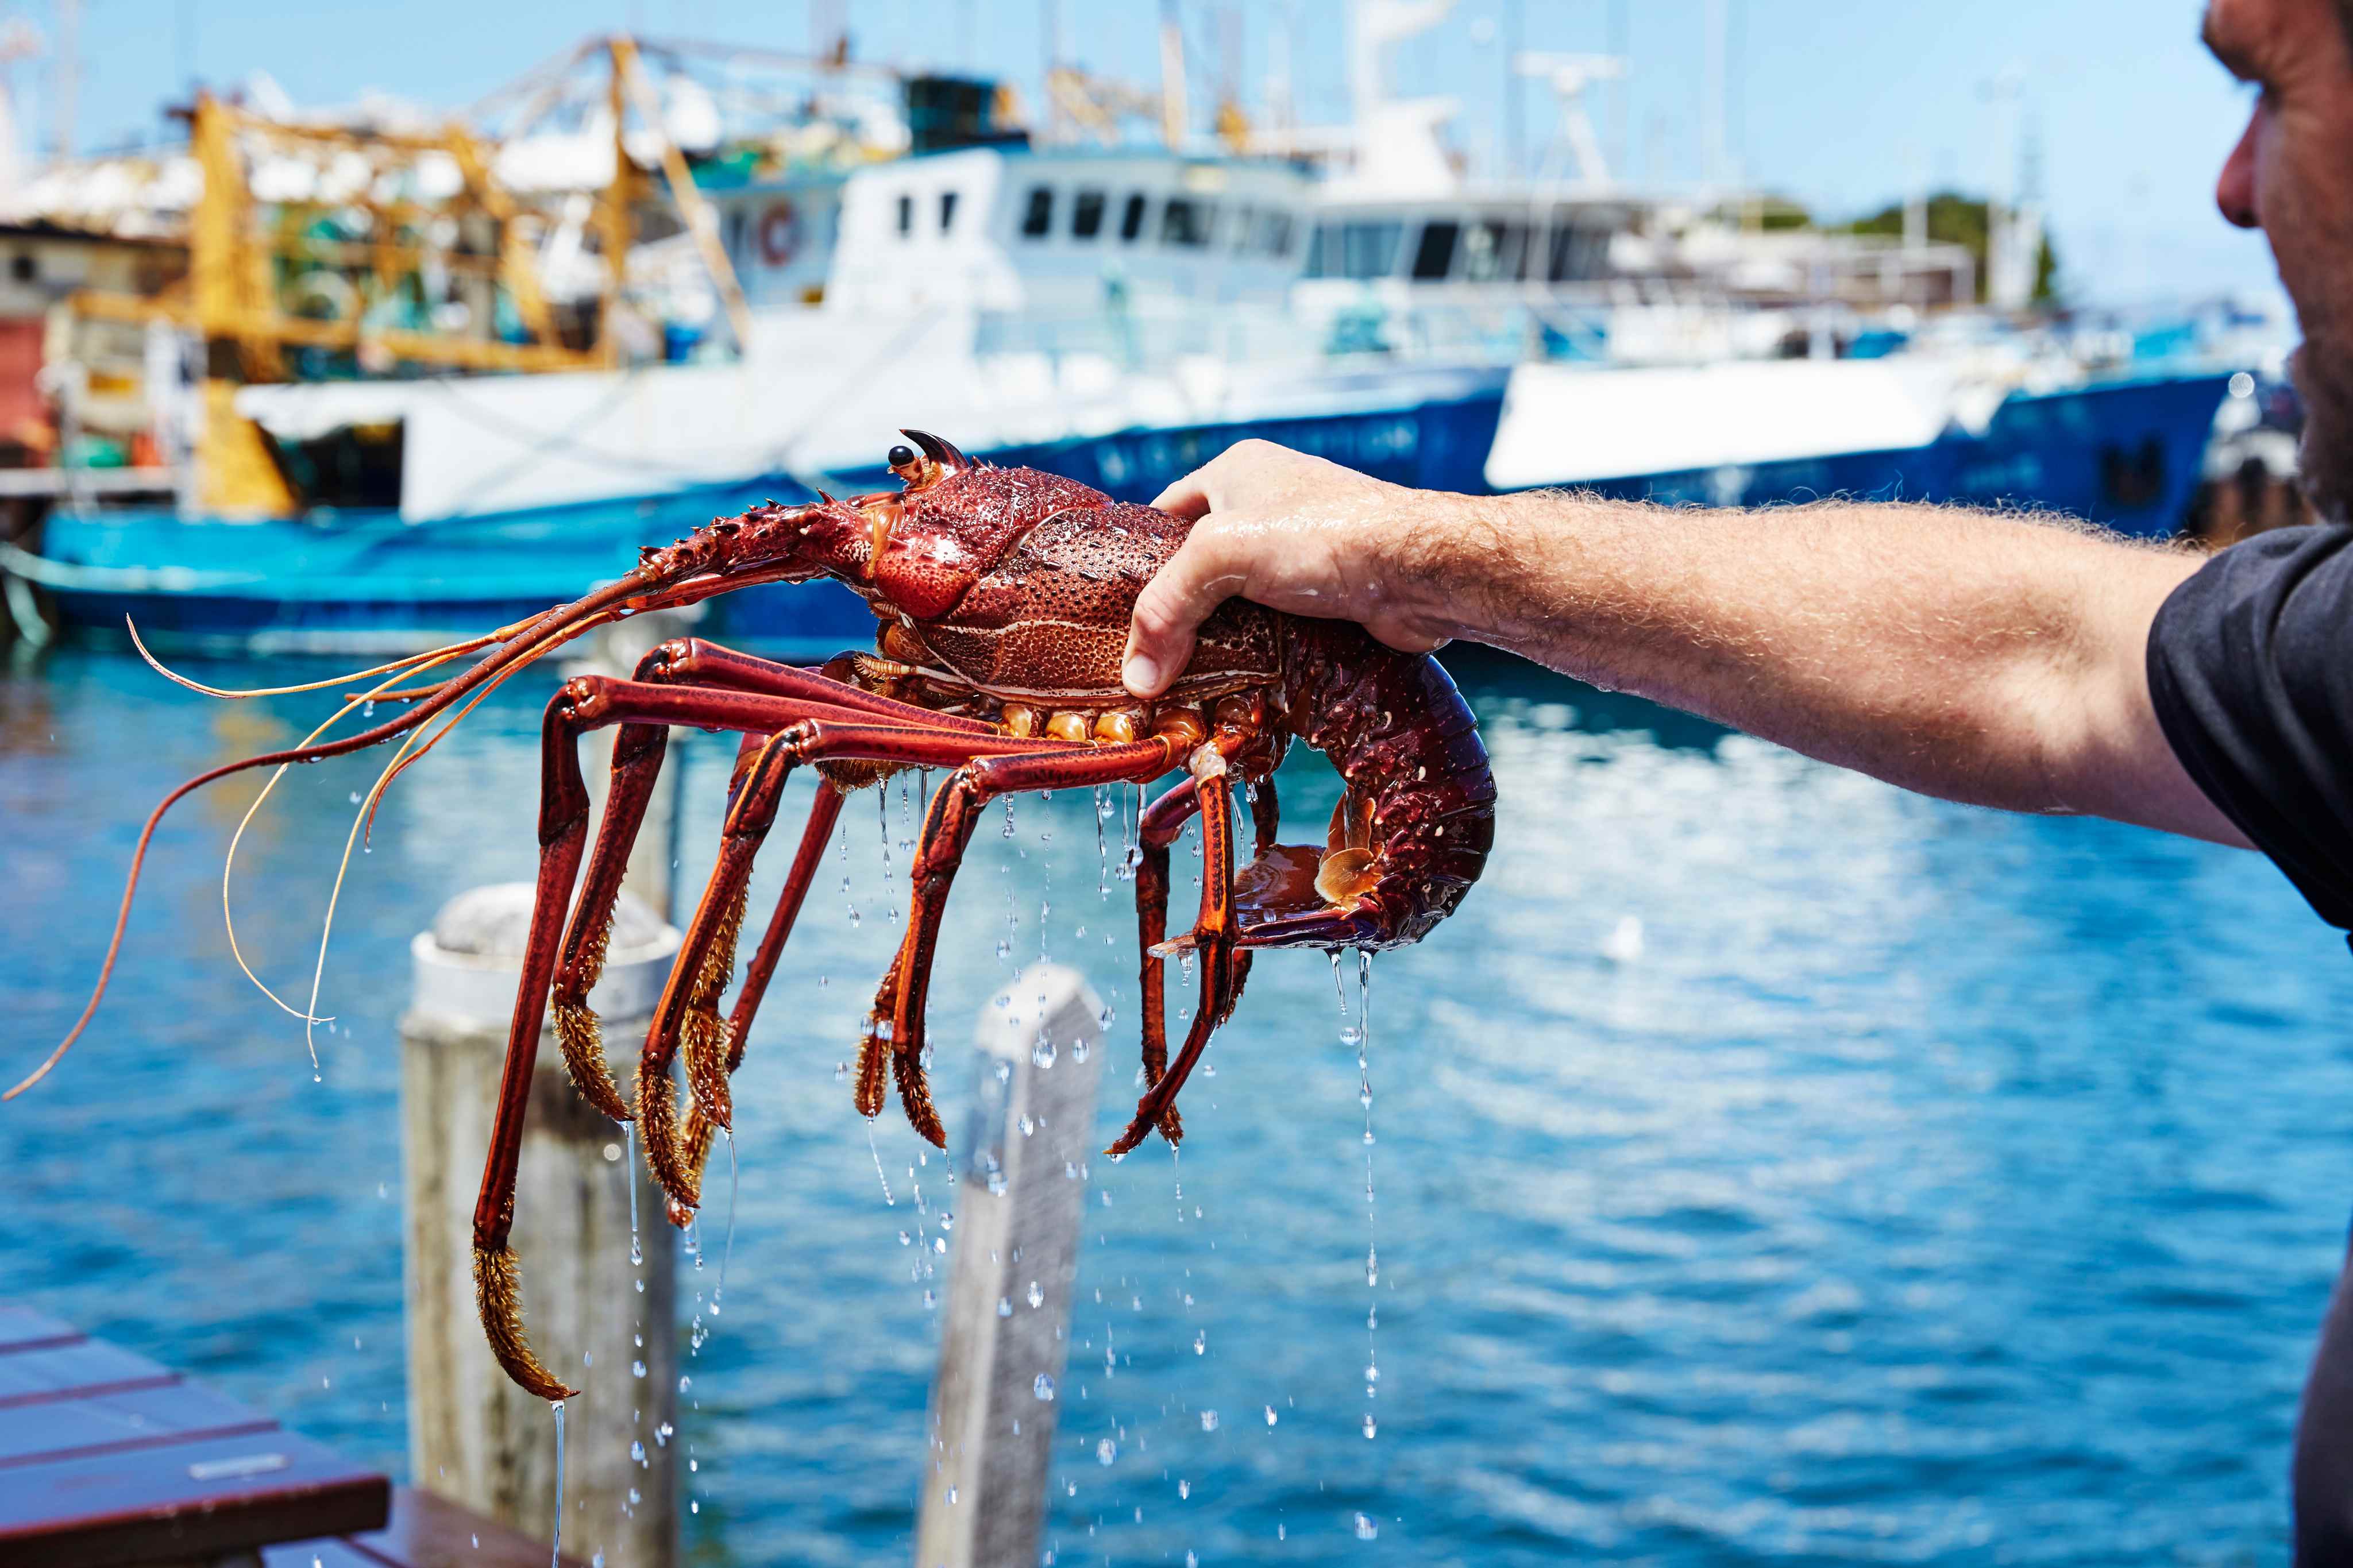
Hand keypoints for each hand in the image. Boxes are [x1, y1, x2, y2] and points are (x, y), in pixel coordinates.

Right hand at [1122, 441, 1467, 697]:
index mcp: (1237, 471)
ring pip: (1240, 600)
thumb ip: (1166, 610)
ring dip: (1220, 638)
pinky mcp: (1330, 592)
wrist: (1418, 569)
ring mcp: (1303, 549)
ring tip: (1187, 680)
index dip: (1140, 561)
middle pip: (1201, 564)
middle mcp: (1270, 504)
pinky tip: (1241, 682)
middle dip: (1180, 609)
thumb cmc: (1322, 535)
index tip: (1118, 611)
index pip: (1165, 514)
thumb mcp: (1220, 556)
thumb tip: (1136, 678)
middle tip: (1150, 657)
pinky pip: (1277, 624)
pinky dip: (1259, 652)